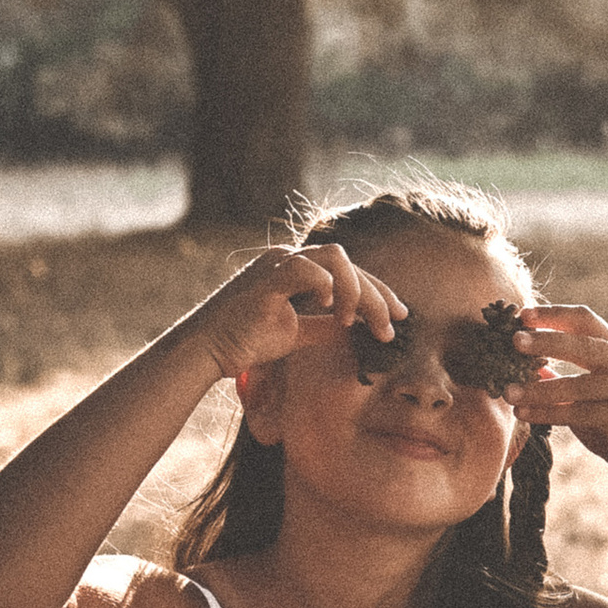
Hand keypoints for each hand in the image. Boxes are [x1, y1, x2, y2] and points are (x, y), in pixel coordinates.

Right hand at [185, 240, 405, 386]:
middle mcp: (288, 258)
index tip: (399, 317)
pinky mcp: (266, 278)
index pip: (347, 271)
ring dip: (356, 290)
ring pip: (334, 258)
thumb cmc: (246, 341)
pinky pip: (305, 269)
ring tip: (356, 322)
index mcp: (296, 269)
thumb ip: (325, 326)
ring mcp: (276, 264)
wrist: (208, 349)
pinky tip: (334, 310)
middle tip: (394, 324)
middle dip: (377, 294)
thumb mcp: (297, 334)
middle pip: (348, 262)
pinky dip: (326, 285)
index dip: (377, 292)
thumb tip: (356, 328)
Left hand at [510, 305, 607, 493]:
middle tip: (514, 340)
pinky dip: (547, 413)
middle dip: (546, 340)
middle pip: (583, 343)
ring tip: (507, 391)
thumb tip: (529, 367)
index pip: (586, 320)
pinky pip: (577, 413)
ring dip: (537, 389)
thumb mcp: (591, 398)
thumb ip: (567, 381)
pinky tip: (524, 414)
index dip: (553, 315)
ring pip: (576, 384)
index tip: (522, 315)